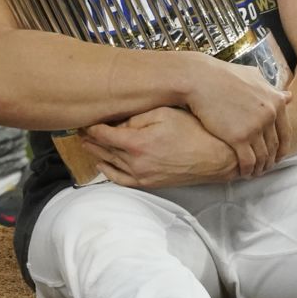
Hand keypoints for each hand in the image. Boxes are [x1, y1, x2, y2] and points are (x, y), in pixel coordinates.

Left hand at [81, 107, 236, 188]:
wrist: (217, 157)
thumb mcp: (165, 114)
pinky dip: (108, 171)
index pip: (103, 134)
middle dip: (90, 138)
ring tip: (87, 143)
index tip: (84, 118)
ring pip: (109, 165)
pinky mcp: (149, 183)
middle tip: (80, 128)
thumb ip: (137, 117)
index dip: (91, 125)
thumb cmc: (194, 131)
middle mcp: (135, 163)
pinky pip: (121, 180)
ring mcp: (142, 176)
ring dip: (95, 153)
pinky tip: (102, 164)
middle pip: (103, 150)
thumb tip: (117, 120)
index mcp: (137, 143)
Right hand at [182, 55, 291, 179]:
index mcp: (275, 101)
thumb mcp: (254, 77)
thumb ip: (272, 89)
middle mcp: (270, 115)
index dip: (282, 147)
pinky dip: (247, 170)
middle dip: (271, 160)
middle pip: (274, 146)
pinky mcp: (238, 137)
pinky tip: (244, 173)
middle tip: (266, 167)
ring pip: (263, 156)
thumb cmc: (223, 75)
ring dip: (260, 167)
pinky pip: (248, 160)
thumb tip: (288, 95)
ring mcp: (255, 127)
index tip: (278, 155)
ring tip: (255, 172)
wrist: (201, 79)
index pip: (285, 132)